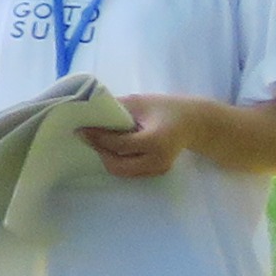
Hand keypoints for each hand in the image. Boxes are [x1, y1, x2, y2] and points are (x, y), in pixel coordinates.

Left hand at [87, 98, 203, 179]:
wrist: (195, 123)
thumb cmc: (167, 108)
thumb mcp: (140, 103)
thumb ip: (115, 108)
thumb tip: (87, 111)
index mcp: (156, 141)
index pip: (119, 145)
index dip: (97, 138)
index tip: (80, 129)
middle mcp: (158, 160)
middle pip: (117, 165)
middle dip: (99, 151)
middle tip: (86, 136)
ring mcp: (158, 169)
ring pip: (121, 170)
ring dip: (106, 157)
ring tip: (97, 141)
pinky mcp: (157, 172)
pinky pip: (129, 171)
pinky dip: (117, 160)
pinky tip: (110, 147)